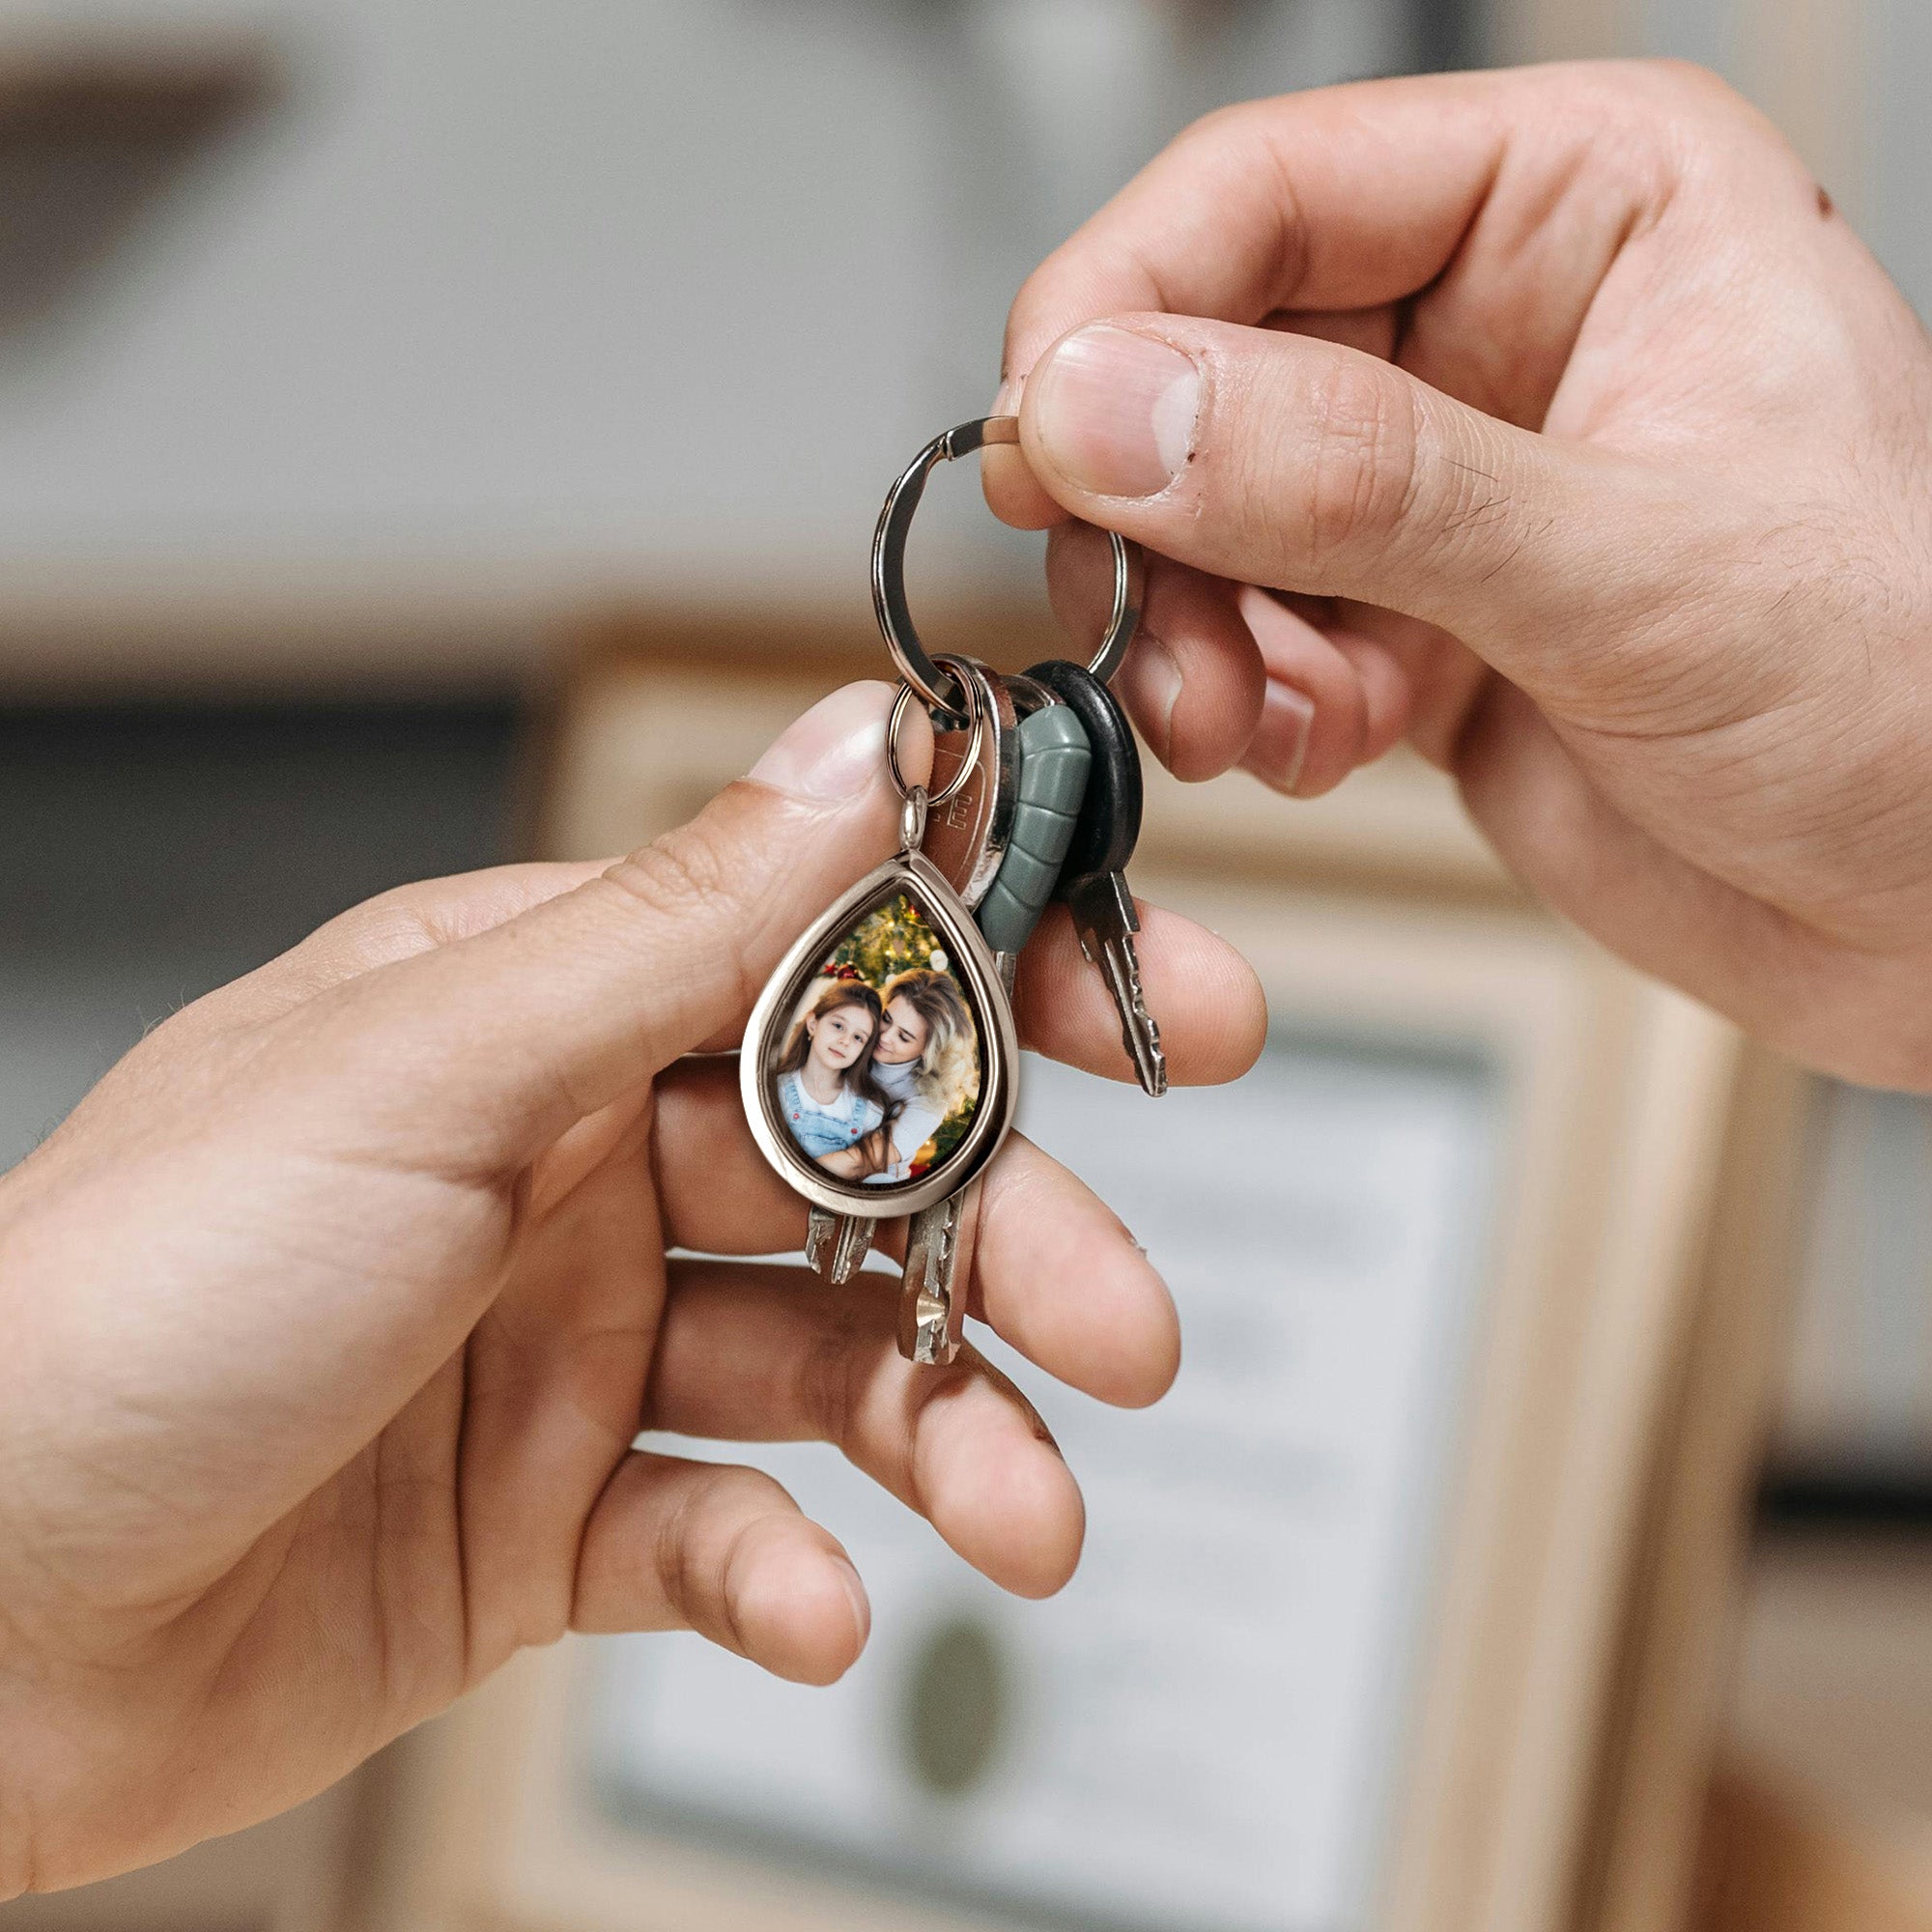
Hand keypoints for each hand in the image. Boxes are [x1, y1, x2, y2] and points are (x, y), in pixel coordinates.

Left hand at [0, 682, 1263, 1894]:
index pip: (826, 959)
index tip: (1173, 1008)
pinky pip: (721, 1528)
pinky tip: (805, 1603)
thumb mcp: (424, 1072)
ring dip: (942, 1434)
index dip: (1006, 978)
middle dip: (1012, 1243)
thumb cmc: (120, 1299)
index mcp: (542, 1012)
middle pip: (864, 1177)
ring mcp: (570, 1344)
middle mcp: (574, 1164)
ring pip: (825, 1364)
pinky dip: (783, 1570)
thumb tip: (864, 750)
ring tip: (1025, 1512)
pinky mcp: (550, 1514)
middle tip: (1122, 1323)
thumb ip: (673, 927)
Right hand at [988, 60, 1931, 1087]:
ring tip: (1254, 716)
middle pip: (1204, 361)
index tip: (1046, 438)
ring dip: (1195, 631)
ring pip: (1206, 515)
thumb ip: (1359, 480)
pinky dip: (1251, 702)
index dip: (1121, 305)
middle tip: (1148, 621)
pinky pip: (1252, 631)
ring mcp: (1442, 485)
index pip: (1267, 191)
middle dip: (1159, 514)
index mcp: (1587, 204)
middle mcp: (1496, 327)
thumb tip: (1118, 406)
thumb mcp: (1633, 568)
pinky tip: (1323, 743)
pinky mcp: (1409, 621)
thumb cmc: (1910, 698)